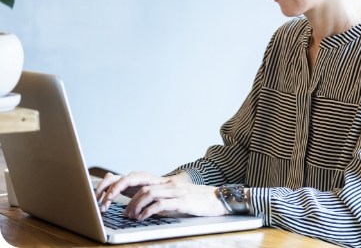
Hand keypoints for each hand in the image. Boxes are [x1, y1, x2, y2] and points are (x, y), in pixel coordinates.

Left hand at [95, 171, 226, 219]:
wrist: (218, 199)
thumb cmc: (195, 201)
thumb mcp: (173, 198)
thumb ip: (157, 199)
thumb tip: (136, 209)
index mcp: (162, 182)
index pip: (135, 177)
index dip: (118, 185)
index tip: (106, 197)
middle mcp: (167, 183)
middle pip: (137, 181)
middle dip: (118, 192)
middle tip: (109, 205)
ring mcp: (174, 191)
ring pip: (147, 192)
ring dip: (133, 206)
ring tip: (129, 217)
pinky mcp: (182, 201)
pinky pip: (161, 204)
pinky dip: (148, 211)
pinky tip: (143, 218)